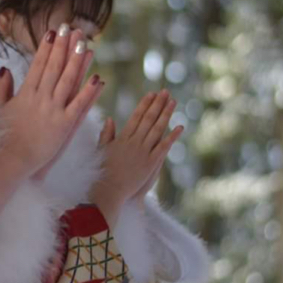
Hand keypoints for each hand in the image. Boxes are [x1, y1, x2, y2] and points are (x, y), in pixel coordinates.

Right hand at [0, 25, 102, 176]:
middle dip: (64, 46)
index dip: (47, 47)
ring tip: (85, 44)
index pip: (38, 65)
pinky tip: (98, 78)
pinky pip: (79, 105)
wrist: (11, 160)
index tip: (53, 32)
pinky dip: (89, 92)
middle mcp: (40, 98)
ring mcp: (53, 111)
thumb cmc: (4, 138)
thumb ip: (1, 88)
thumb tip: (4, 69)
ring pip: (68, 81)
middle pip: (55, 67)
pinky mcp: (64, 125)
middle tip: (72, 28)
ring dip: (77, 61)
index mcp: (25, 93)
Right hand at [92, 91, 182, 214]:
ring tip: (173, 102)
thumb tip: (110, 119)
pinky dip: (172, 136)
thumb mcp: (102, 150)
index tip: (151, 94)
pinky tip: (180, 127)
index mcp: (122, 138)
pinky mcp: (151, 163)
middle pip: (148, 119)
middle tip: (166, 92)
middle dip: (157, 104)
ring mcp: (143, 152)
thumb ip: (106, 134)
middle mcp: (134, 142)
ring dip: (166, 114)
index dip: (144, 104)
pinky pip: (164, 147)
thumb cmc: (103, 172)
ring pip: (157, 129)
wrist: (108, 190)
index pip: (136, 116)